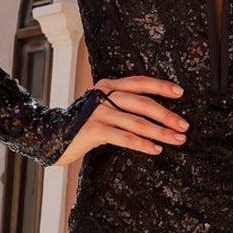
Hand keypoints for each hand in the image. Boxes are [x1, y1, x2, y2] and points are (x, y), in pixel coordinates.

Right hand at [54, 75, 188, 164]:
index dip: (160, 86)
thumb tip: (154, 113)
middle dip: (167, 115)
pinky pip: (125, 137)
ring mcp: (99, 112)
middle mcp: (103, 95)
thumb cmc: (81, 125)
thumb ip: (120, 105)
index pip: (139, 82)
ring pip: (137, 121)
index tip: (179, 92)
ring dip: (161, 132)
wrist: (49, 137)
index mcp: (107, 86)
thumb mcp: (100, 108)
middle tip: (184, 126)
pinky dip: (143, 143)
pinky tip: (156, 149)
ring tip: (177, 140)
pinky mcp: (95, 130)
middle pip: (143, 103)